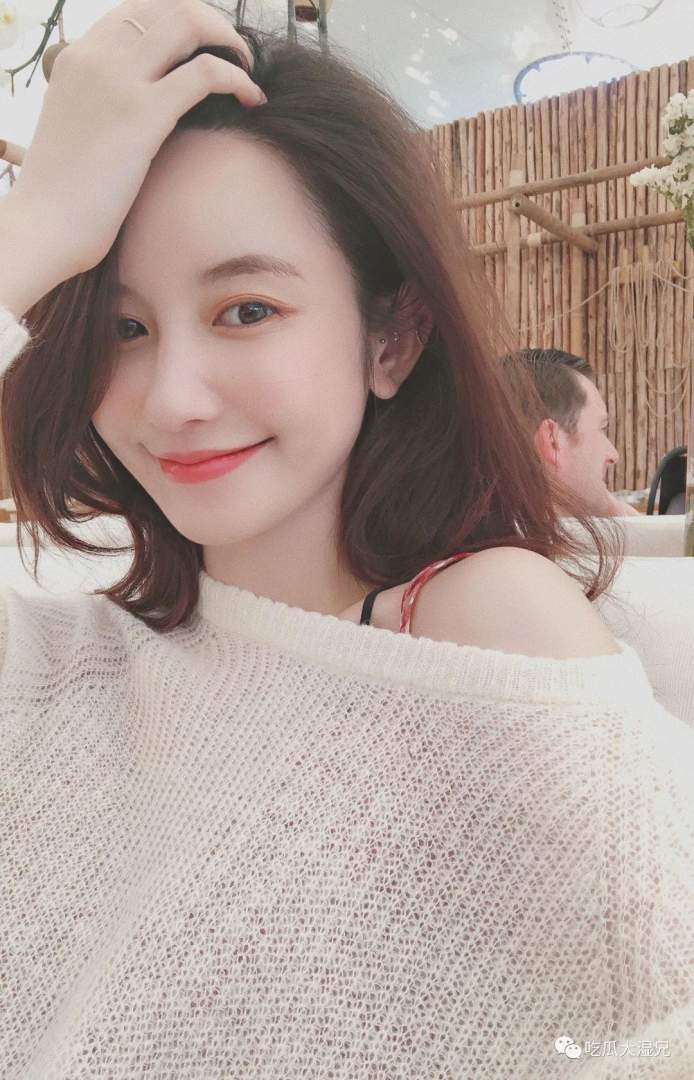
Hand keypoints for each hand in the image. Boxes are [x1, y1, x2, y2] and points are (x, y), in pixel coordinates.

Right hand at [9, 0, 264, 285]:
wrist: (45, 225)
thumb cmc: (62, 195)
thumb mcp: (77, 129)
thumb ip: (103, 106)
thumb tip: (138, 114)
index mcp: (78, 57)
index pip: (137, 8)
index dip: (180, 16)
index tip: (205, 42)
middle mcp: (98, 57)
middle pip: (168, 6)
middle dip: (211, 22)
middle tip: (235, 52)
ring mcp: (119, 81)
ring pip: (189, 25)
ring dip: (229, 42)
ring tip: (248, 69)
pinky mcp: (144, 114)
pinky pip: (206, 74)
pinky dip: (238, 78)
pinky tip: (253, 98)